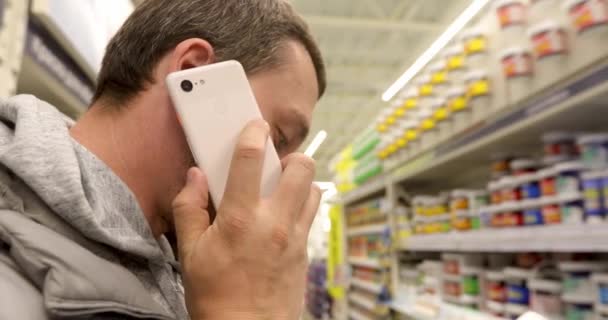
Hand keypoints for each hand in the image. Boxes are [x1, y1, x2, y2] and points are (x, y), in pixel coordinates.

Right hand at [172, 119, 320, 319]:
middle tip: (276, 163)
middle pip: (301, 168)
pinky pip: (312, 216)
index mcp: (240, 219)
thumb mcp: (189, 253)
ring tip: (282, 189)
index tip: (255, 126)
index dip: (254, 135)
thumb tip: (194, 177)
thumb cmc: (215, 295)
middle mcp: (274, 222)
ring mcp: (295, 237)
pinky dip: (302, 206)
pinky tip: (284, 217)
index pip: (250, 161)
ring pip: (314, 190)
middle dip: (292, 156)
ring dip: (301, 182)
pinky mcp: (305, 252)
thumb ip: (190, 209)